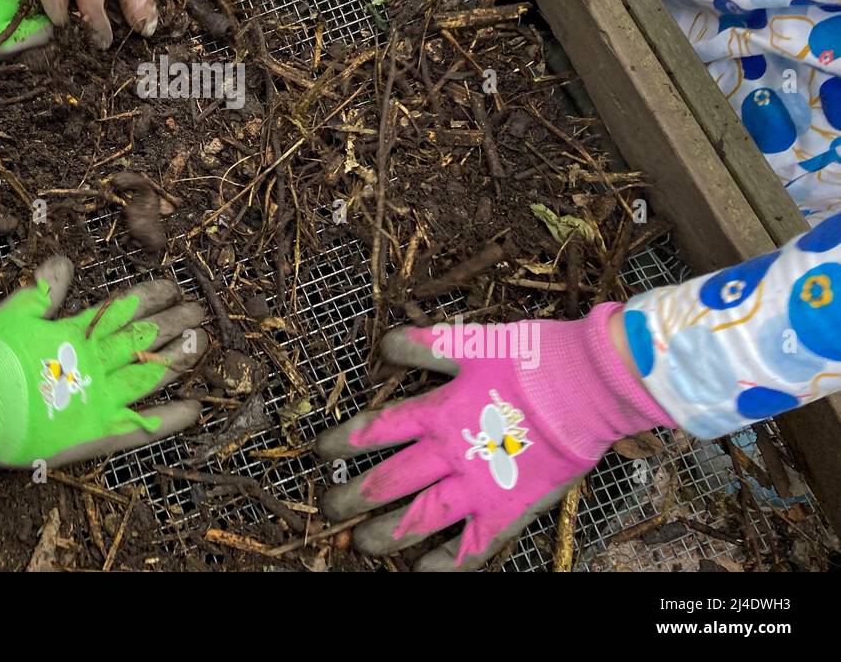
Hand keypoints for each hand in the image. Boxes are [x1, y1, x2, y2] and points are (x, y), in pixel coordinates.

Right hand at [0, 257, 204, 482]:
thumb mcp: (13, 315)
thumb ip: (41, 292)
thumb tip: (63, 263)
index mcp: (74, 334)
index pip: (120, 310)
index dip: (148, 298)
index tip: (171, 287)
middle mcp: (94, 363)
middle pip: (142, 339)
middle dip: (171, 322)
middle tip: (196, 311)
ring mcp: (100, 398)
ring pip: (149, 374)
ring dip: (176, 358)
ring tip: (201, 343)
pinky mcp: (99, 433)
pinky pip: (142, 426)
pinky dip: (169, 418)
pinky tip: (195, 409)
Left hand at [316, 303, 673, 568]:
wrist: (591, 384)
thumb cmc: (534, 357)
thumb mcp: (471, 340)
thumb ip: (424, 346)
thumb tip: (383, 346)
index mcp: (438, 411)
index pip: (375, 430)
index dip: (343, 441)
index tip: (321, 450)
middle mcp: (450, 453)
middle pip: (387, 482)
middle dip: (351, 497)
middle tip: (330, 508)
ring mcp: (478, 486)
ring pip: (418, 520)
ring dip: (385, 536)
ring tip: (362, 546)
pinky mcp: (509, 510)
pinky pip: (471, 548)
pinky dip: (445, 564)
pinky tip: (422, 571)